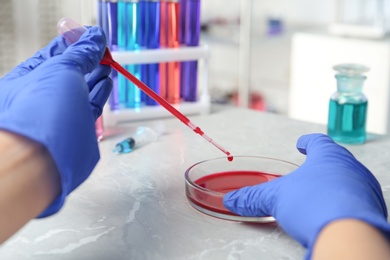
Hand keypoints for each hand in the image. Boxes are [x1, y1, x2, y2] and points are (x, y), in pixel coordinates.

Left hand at [0, 26, 111, 216]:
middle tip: (104, 49)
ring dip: (97, 74)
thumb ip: (81, 53)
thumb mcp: (61, 70)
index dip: (73, 43)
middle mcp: (41, 97)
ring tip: (109, 62)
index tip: (91, 35)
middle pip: (68, 72)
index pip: (53, 54)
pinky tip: (108, 81)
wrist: (43, 160)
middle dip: (87, 58)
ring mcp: (60, 115)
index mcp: (26, 79)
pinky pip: (91, 106)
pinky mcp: (78, 130)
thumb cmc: (41, 111)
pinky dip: (100, 92)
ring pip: (82, 89)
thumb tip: (95, 37)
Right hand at [223, 134, 389, 256]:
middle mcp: (351, 168)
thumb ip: (253, 197)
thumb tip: (233, 200)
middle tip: (311, 169)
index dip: (309, 141)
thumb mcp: (276, 198)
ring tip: (320, 194)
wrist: (349, 234)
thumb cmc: (317, 204)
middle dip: (322, 164)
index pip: (318, 141)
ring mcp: (364, 189)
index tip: (303, 142)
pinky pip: (357, 201)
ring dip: (334, 184)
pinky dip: (344, 203)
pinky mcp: (372, 210)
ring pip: (349, 180)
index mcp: (328, 156)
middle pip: (336, 159)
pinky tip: (332, 214)